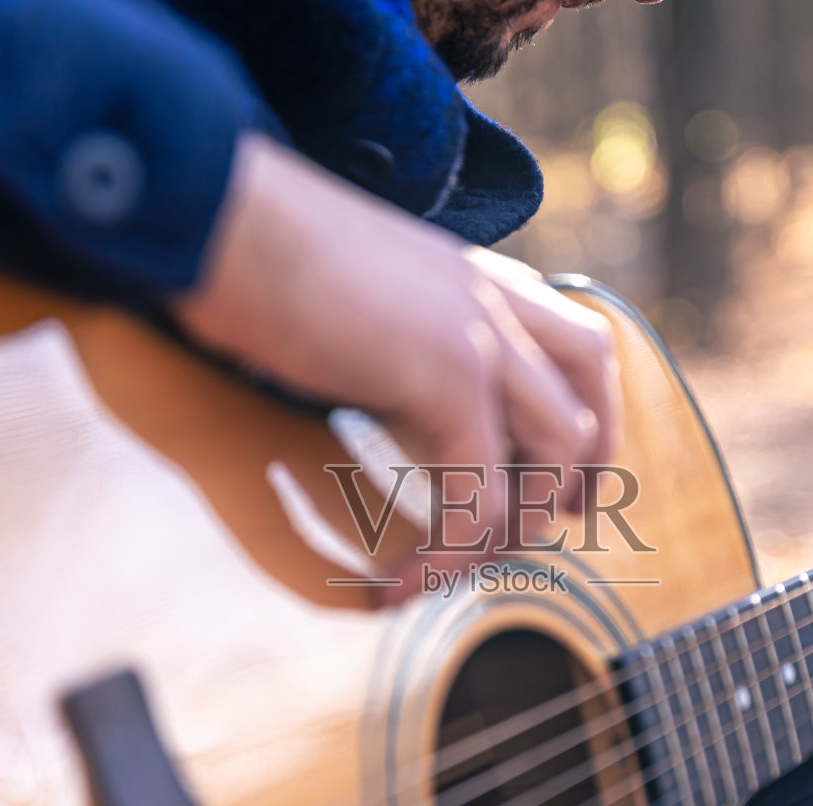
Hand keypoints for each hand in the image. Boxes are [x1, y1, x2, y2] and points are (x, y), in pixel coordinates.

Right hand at [172, 133, 620, 587]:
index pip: (583, 353)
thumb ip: (401, 343)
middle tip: (534, 541)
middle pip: (587, 407)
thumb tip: (393, 395)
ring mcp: (483, 335)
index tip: (567, 491)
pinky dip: (448, 553)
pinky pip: (479, 496)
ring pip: (552, 459)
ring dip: (508, 531)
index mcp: (483, 279)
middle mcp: (499, 302)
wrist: (220, 219)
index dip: (592, 428)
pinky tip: (400, 581)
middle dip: (575, 486)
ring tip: (445, 566)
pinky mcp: (450, 375)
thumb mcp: (359, 300)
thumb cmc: (258, 257)